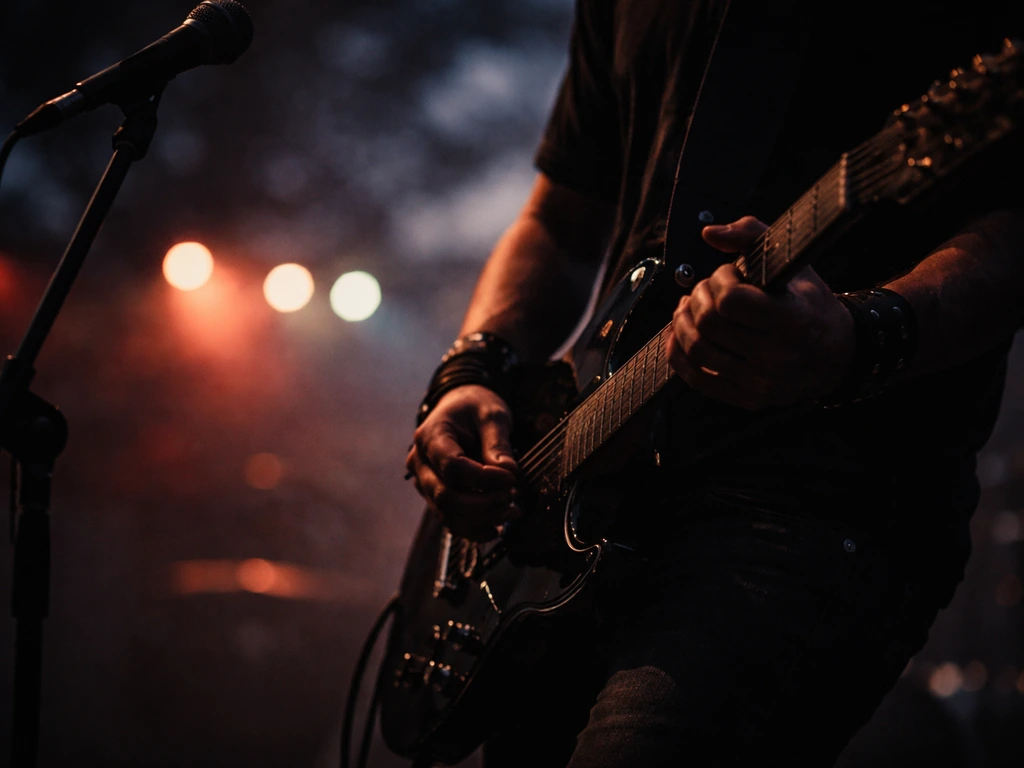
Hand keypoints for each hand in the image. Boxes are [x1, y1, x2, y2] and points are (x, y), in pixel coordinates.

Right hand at [406, 385, 519, 540]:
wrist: (460, 408)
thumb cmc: (475, 407)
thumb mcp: (492, 415)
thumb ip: (498, 444)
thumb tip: (509, 473)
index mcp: (430, 437)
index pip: (452, 467)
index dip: (484, 478)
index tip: (511, 478)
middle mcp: (420, 463)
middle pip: (446, 497)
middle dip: (484, 504)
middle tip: (513, 496)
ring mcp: (425, 482)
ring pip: (447, 514)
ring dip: (482, 519)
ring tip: (511, 511)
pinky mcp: (435, 496)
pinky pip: (451, 521)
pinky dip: (475, 529)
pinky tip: (497, 527)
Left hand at [665, 216, 854, 409]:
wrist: (838, 355)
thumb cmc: (811, 304)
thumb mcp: (794, 263)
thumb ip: (752, 235)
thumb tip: (709, 233)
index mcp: (793, 320)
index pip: (730, 301)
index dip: (719, 280)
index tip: (727, 273)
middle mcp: (778, 357)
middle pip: (708, 324)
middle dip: (698, 297)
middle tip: (705, 289)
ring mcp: (761, 383)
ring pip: (697, 350)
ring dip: (682, 322)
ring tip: (690, 308)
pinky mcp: (748, 399)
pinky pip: (697, 379)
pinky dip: (679, 354)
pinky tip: (680, 334)